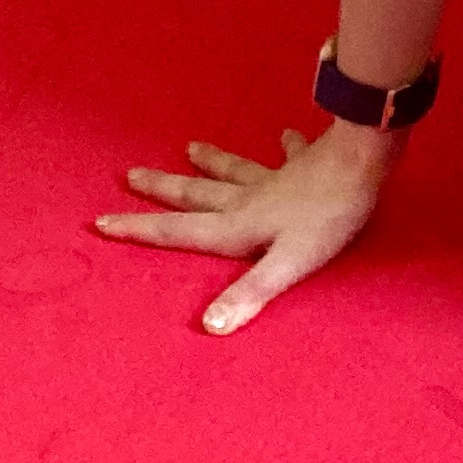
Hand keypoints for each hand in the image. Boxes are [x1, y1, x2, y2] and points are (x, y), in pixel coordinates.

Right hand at [92, 118, 394, 334]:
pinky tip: (284, 136)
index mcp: (238, 226)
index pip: (179, 231)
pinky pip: (287, 155)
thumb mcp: (287, 264)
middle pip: (196, 195)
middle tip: (128, 175)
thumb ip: (249, 294)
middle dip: (161, 190)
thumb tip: (208, 326)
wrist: (362, 160)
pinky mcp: (305, 166)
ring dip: (211, 161)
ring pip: (233, 171)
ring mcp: (276, 179)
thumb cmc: (327, 217)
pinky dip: (282, 147)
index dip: (139, 229)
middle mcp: (249, 199)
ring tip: (190, 146)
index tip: (100, 221)